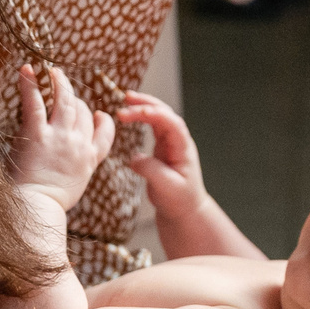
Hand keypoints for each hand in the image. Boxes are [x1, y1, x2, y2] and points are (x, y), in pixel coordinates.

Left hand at [9, 65, 113, 210]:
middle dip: (76, 98)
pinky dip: (31, 84)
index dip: (103, 121)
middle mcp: (78, 145)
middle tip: (65, 88)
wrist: (36, 209)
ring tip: (52, 71)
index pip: (104, 135)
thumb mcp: (72, 190)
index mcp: (88, 160)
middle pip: (84, 113)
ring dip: (60, 83)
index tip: (99, 114)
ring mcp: (59, 137)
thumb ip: (72, 174)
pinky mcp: (37, 134)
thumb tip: (62, 172)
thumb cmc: (47, 206)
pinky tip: (27, 70)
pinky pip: (35, 103)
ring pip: (66, 101)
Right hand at [116, 90, 208, 221]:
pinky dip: (142, 117)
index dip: (154, 114)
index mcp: (183, 147)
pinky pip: (153, 126)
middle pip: (165, 113)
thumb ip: (152, 171)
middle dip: (146, 103)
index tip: (135, 112)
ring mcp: (170, 142)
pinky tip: (130, 113)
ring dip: (144, 106)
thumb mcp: (167, 188)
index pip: (171, 123)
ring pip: (159, 116)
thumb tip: (135, 158)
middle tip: (126, 99)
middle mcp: (178, 141)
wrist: (184, 209)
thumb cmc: (180, 200)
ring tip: (127, 99)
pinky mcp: (161, 147)